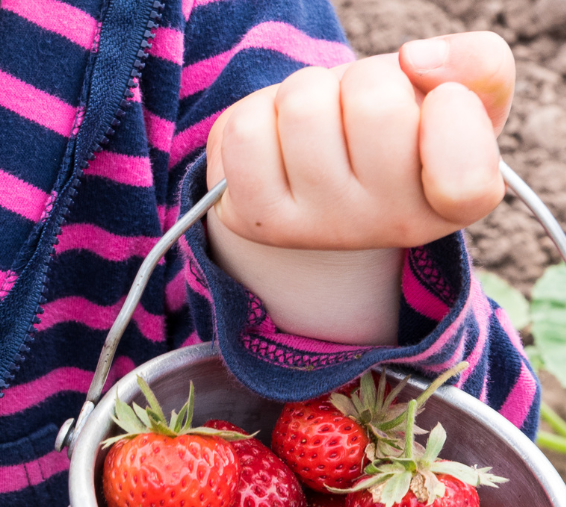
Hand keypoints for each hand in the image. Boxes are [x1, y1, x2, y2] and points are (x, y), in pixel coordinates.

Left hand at [207, 32, 513, 250]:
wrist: (327, 170)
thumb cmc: (404, 124)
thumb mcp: (465, 92)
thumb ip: (478, 65)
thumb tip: (415, 59)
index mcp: (459, 202)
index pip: (464, 178)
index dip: (451, 110)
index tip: (440, 100)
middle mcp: (389, 228)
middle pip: (373, 103)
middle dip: (367, 79)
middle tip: (364, 108)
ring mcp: (317, 230)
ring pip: (303, 106)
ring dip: (310, 90)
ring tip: (322, 121)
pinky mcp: (256, 219)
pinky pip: (245, 130)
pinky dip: (260, 110)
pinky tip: (280, 139)